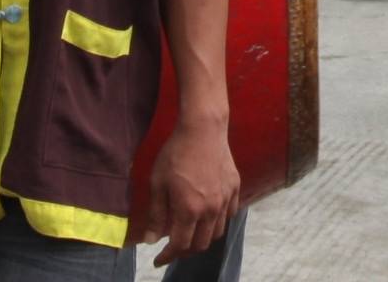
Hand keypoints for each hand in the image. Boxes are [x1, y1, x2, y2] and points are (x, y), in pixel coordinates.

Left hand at [139, 118, 238, 263]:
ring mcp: (225, 199)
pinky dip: (218, 221)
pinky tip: (209, 215)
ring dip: (203, 237)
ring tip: (191, 232)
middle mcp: (210, 210)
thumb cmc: (176, 153)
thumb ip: (156, 215)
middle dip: (185, 250)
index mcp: (189, 210)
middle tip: (173, 246)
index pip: (179, 245)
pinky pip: (229, 214)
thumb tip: (152, 240)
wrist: (203, 128)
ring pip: (217, 232)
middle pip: (200, 244)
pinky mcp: (234, 188)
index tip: (158, 259)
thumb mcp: (158, 183)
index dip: (167, 256)